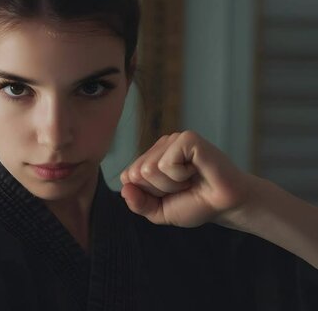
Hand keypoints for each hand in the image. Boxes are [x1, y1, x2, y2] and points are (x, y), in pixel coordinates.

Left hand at [120, 130, 253, 228]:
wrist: (227, 207)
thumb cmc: (196, 204)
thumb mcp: (158, 211)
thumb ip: (137, 203)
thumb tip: (124, 188)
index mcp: (151, 158)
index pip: (127, 177)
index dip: (148, 195)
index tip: (171, 194)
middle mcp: (161, 146)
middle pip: (136, 174)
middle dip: (159, 190)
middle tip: (183, 188)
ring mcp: (174, 140)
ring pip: (149, 169)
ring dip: (171, 185)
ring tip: (190, 180)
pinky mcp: (188, 139)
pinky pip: (166, 163)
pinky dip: (180, 176)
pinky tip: (196, 172)